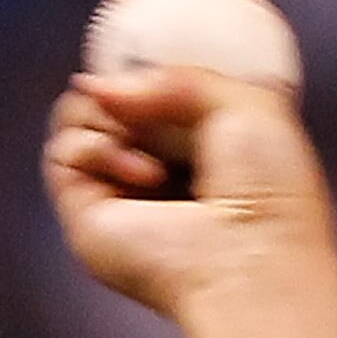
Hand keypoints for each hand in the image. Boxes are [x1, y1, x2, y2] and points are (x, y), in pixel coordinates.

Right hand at [42, 66, 332, 318]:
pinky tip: (147, 175)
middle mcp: (164, 182)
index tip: (165, 78)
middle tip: (165, 114)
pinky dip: (97, 147)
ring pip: (81, 119)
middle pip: (114, 102)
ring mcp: (123, 200)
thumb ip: (175, 76)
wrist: (256, 262)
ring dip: (113, 117)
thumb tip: (98, 87)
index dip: (149, 77)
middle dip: (133, 95)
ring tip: (159, 156)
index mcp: (209, 159)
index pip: (156, 99)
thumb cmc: (272, 197)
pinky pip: (64, 153)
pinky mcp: (89, 217)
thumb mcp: (250, 104)